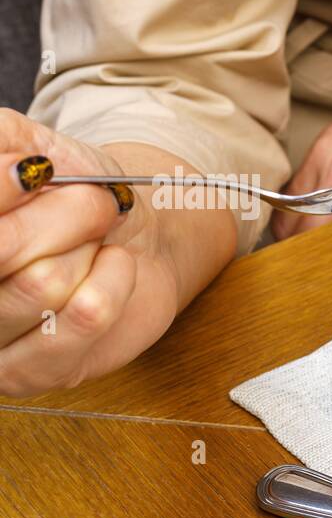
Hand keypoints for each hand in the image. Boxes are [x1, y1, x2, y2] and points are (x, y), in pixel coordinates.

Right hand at [0, 109, 182, 396]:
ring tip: (96, 240)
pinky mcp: (30, 375)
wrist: (132, 235)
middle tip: (93, 201)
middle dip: (63, 213)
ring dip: (87, 248)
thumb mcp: (24, 142)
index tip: (38, 169)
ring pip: (41, 282)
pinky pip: (84, 317)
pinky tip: (114, 268)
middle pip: (3, 247)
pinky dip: (115, 280)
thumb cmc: (71, 188)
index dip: (3, 189)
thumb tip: (5, 167)